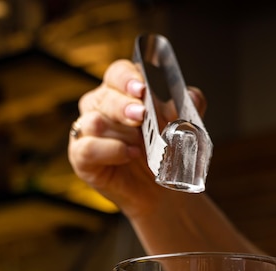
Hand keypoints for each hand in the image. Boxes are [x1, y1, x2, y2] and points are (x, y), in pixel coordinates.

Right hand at [68, 59, 206, 217]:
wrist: (160, 191)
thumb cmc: (163, 154)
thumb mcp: (180, 128)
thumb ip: (188, 109)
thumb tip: (193, 96)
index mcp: (121, 93)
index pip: (117, 74)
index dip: (127, 78)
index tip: (142, 88)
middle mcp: (100, 108)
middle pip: (104, 96)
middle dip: (123, 105)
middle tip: (141, 115)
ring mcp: (88, 133)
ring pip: (93, 122)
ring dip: (119, 132)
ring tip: (140, 145)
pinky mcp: (82, 158)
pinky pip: (87, 148)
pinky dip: (110, 151)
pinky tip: (129, 155)